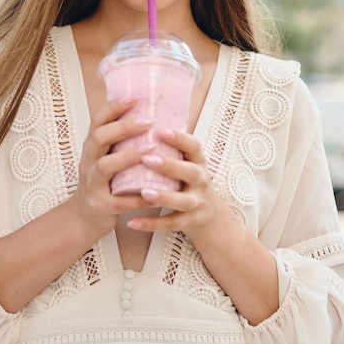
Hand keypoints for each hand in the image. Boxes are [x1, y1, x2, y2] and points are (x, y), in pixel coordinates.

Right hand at [67, 98, 154, 243]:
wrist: (84, 217)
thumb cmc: (103, 181)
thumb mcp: (106, 156)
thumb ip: (120, 140)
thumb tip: (150, 112)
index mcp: (92, 147)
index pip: (98, 121)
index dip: (114, 107)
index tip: (134, 97)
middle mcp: (88, 162)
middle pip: (99, 138)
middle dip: (123, 127)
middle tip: (149, 121)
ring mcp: (92, 184)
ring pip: (105, 166)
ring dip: (128, 157)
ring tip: (150, 149)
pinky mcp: (100, 205)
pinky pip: (119, 201)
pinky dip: (137, 196)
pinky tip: (154, 190)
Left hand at [125, 129, 229, 249]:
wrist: (211, 219)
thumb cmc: (190, 183)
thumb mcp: (188, 163)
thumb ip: (172, 148)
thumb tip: (141, 120)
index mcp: (198, 162)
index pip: (194, 147)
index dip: (180, 138)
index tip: (161, 130)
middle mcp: (201, 181)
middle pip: (191, 172)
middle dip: (170, 166)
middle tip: (147, 158)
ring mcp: (198, 203)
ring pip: (183, 201)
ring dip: (164, 197)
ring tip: (144, 192)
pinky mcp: (190, 223)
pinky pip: (170, 224)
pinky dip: (151, 224)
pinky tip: (132, 222)